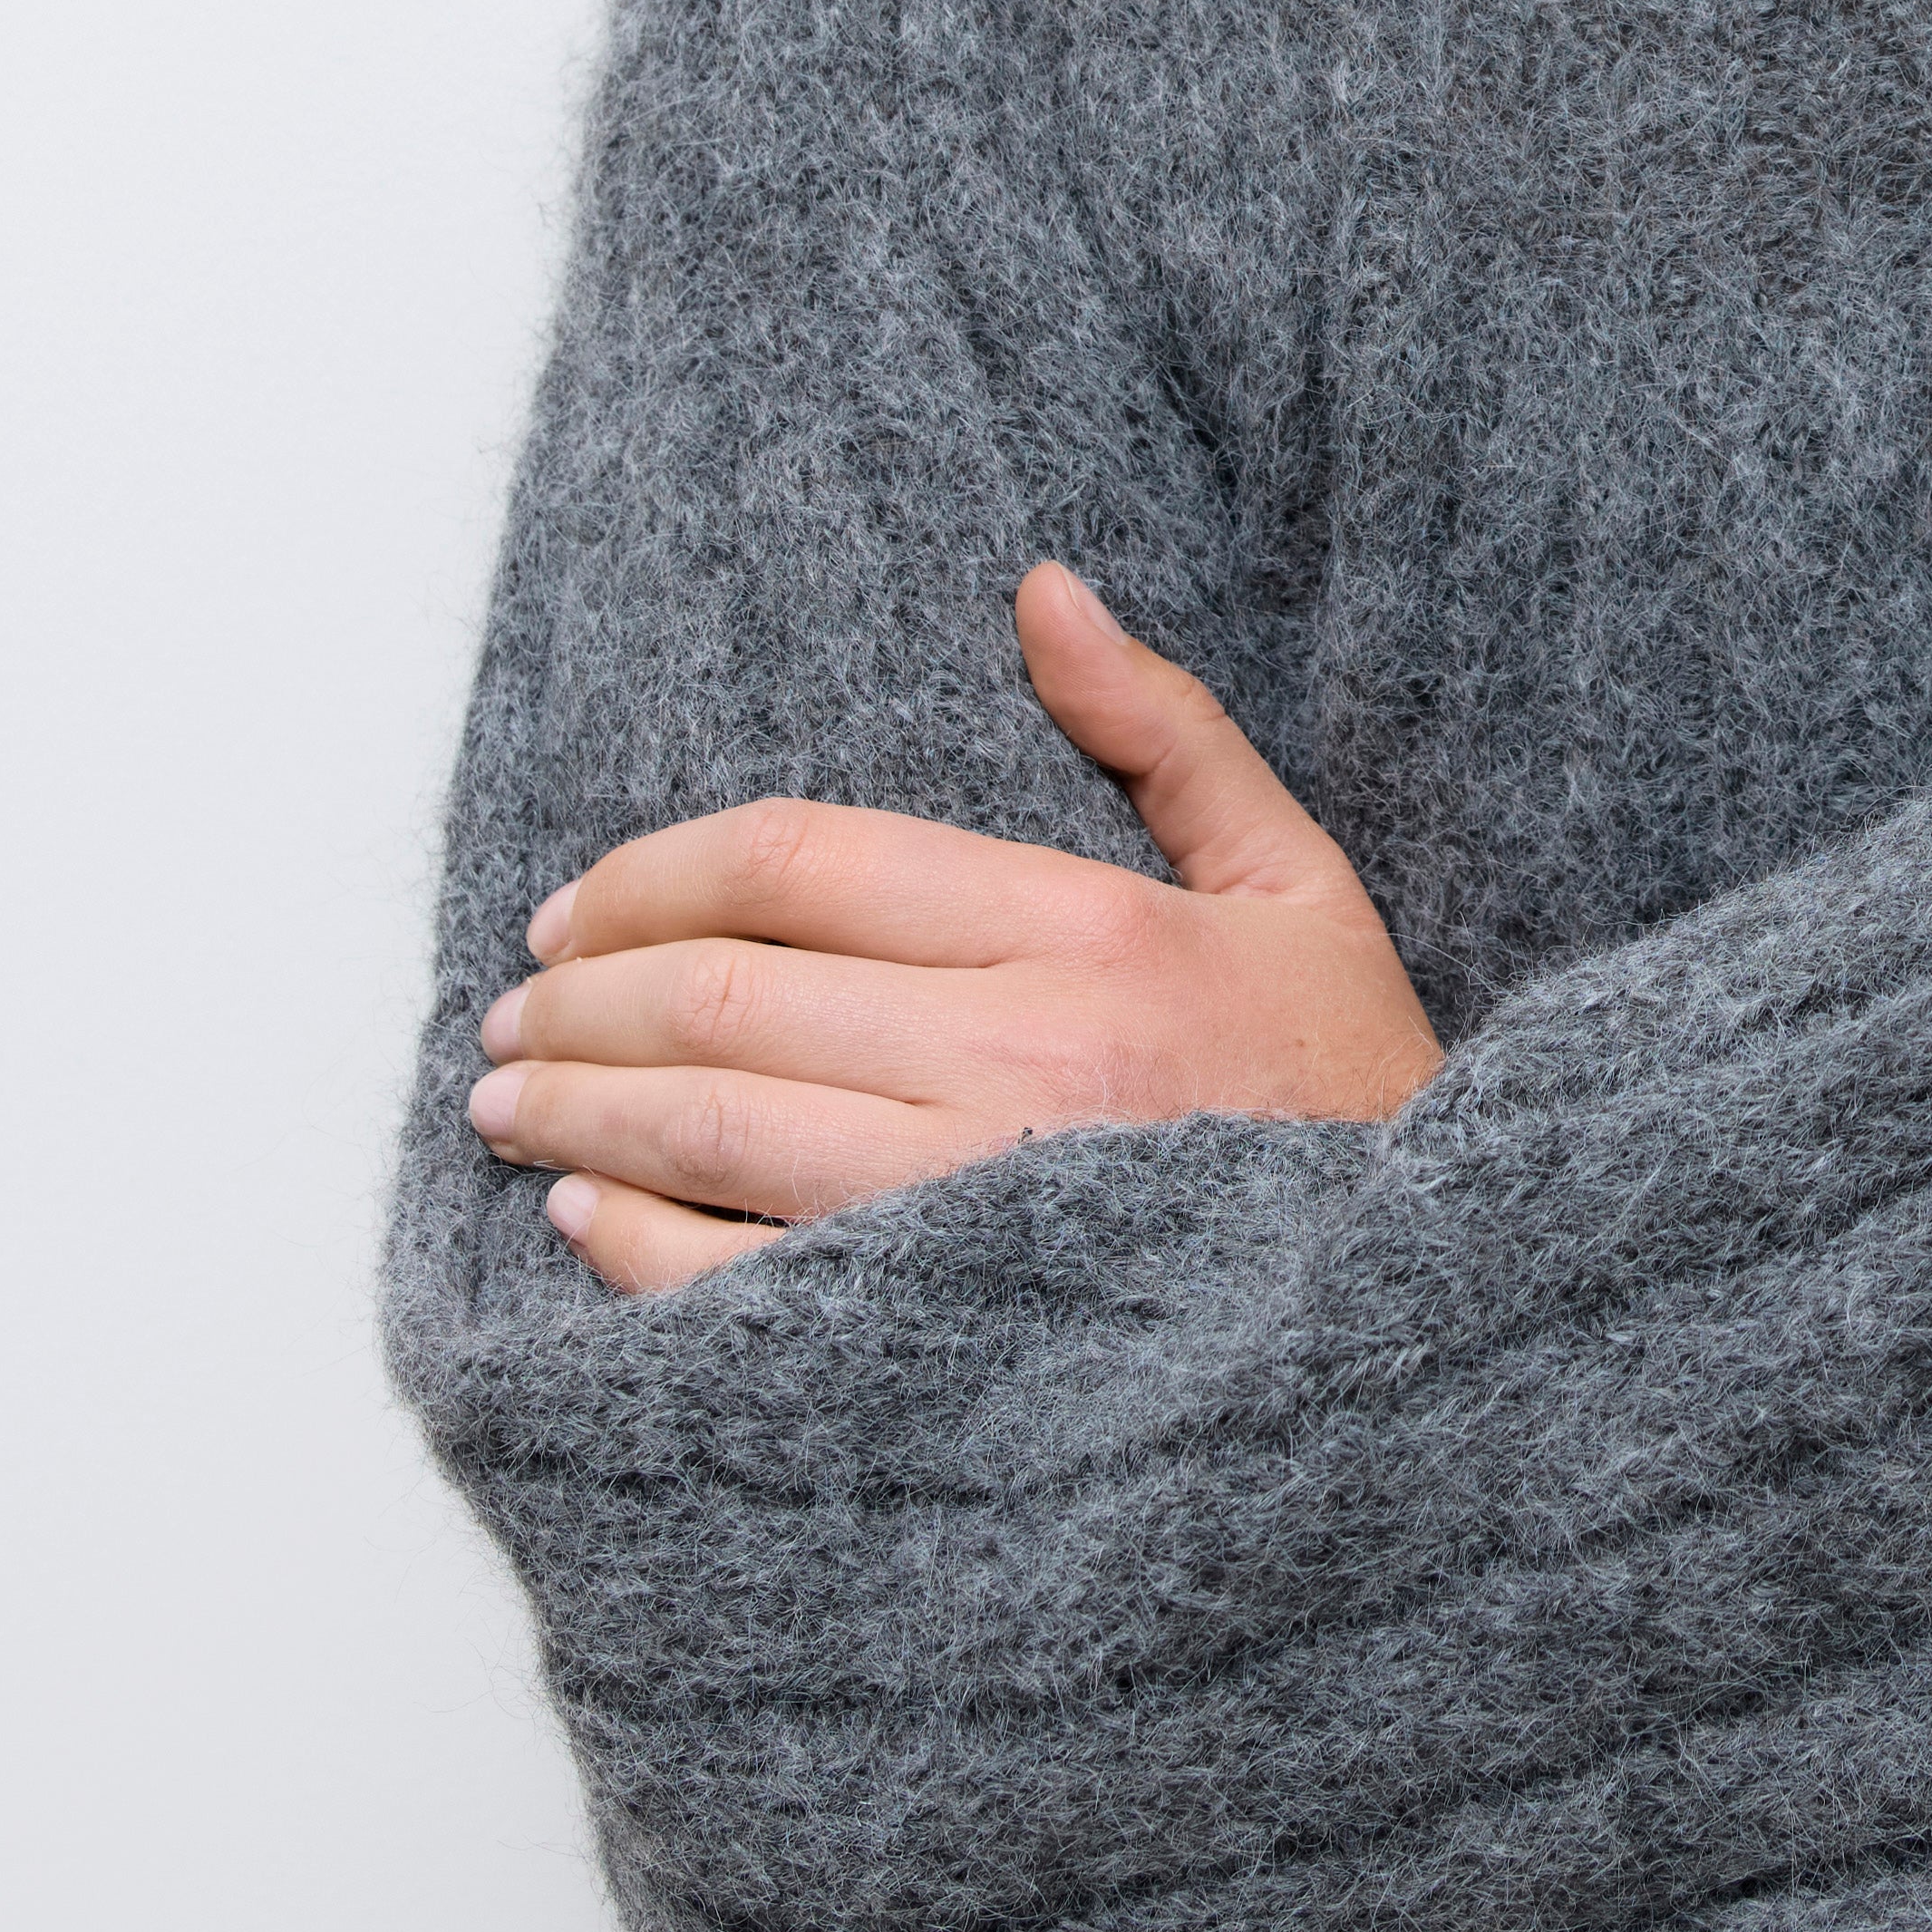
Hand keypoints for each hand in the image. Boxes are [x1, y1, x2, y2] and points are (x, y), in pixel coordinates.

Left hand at [466, 566, 1444, 1294]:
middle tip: (515, 1008)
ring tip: (509, 1099)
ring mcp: (972, 1212)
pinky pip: (736, 1286)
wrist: (1423, 1334)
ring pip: (706, 1132)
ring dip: (574, 1110)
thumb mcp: (1300, 890)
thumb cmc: (1360, 1108)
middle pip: (724, 998)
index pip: (802, 864)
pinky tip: (586, 1219)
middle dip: (580, 998)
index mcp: (1092, 937)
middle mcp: (1019, 1065)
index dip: (653, 874)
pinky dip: (632, 1248)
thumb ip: (1166, 735)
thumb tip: (1042, 589)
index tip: (575, 906)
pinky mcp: (944, 1342)